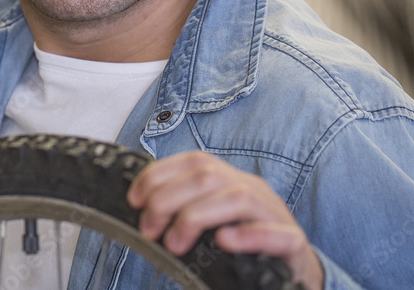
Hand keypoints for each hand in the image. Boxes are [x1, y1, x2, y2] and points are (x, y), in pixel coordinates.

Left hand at [127, 151, 324, 288]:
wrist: (295, 271)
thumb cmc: (246, 244)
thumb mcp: (213, 219)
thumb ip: (186, 209)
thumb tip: (145, 209)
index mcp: (232, 180)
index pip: (194, 160)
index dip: (159, 175)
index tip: (135, 199)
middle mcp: (253, 189)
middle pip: (207, 177)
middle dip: (168, 200)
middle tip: (149, 230)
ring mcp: (275, 213)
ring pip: (237, 198)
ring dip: (196, 218)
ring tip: (174, 244)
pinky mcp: (292, 243)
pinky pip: (275, 233)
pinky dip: (247, 236)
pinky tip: (224, 241)